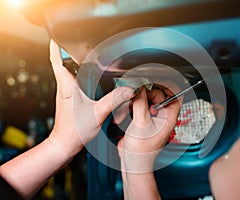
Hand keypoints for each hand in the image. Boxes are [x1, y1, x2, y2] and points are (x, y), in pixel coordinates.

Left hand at [48, 40, 134, 156]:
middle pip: (65, 63)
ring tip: (90, 57)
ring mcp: (67, 94)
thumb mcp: (97, 113)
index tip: (60, 34)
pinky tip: (94, 80)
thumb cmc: (73, 131)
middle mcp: (65, 87)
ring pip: (71, 73)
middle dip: (72, 52)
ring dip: (78, 65)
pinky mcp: (71, 100)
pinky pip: (75, 83)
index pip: (57, 59)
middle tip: (83, 43)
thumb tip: (128, 89)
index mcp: (67, 86)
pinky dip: (83, 77)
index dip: (57, 45)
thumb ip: (113, 100)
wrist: (65, 145)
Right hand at [117, 86, 181, 172]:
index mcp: (169, 115)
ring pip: (145, 98)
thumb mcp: (141, 123)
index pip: (173, 93)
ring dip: (134, 101)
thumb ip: (140, 103)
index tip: (153, 79)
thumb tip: (138, 87)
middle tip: (134, 92)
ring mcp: (151, 116)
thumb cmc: (142, 152)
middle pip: (156, 93)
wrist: (132, 163)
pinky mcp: (141, 118)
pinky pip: (136, 106)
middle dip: (144, 92)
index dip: (165, 84)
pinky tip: (123, 115)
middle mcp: (161, 114)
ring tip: (127, 108)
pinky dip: (129, 107)